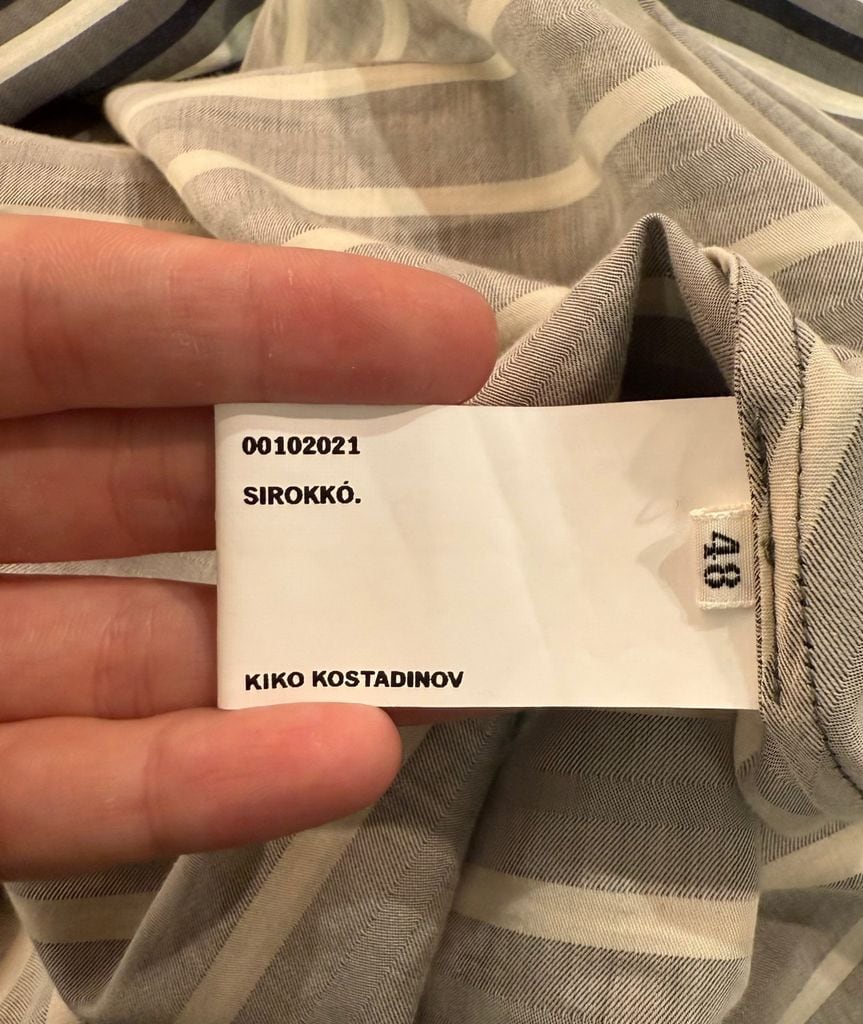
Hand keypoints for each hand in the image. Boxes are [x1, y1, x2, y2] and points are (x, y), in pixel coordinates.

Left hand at [0, 215, 495, 878]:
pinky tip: (346, 761)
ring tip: (457, 656)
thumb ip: (61, 312)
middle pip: (161, 492)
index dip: (277, 318)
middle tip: (485, 497)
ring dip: (301, 664)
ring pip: (139, 659)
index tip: (455, 338)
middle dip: (328, 491)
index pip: (106, 319)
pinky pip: (64, 797)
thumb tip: (301, 313)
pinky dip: (202, 789)